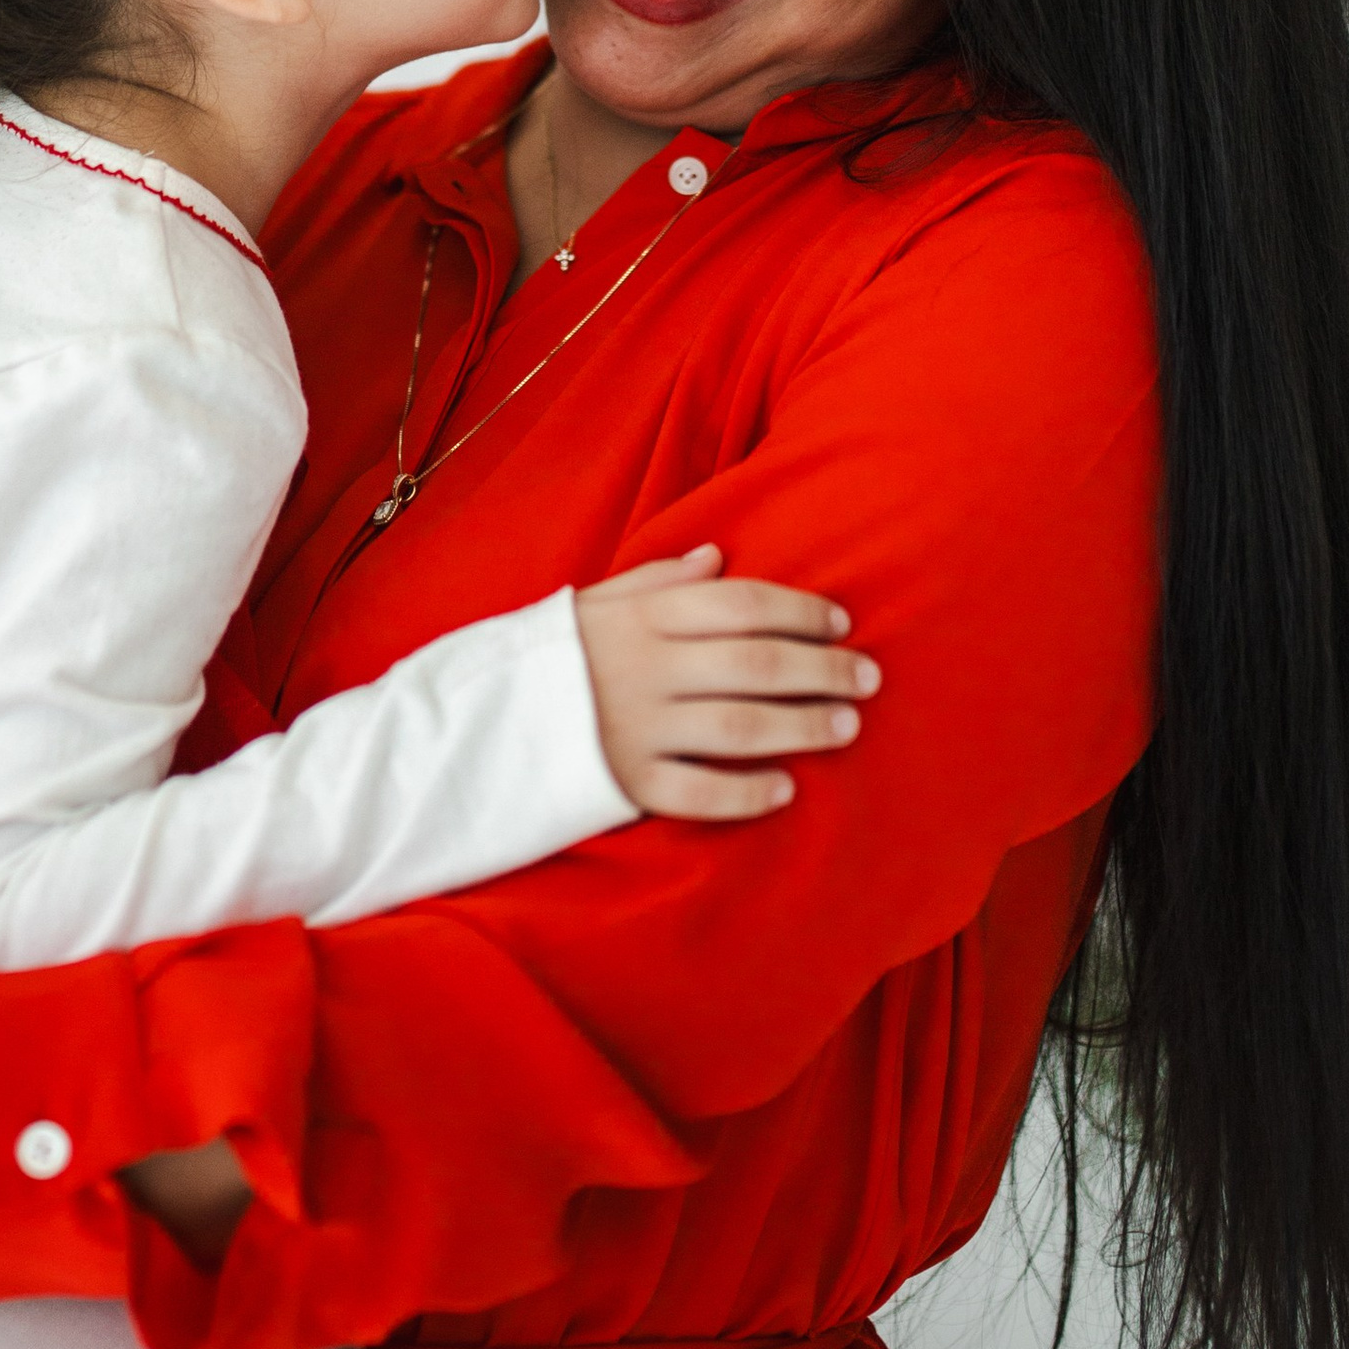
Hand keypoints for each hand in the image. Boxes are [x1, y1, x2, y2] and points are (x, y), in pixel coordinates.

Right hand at [575, 547, 877, 819]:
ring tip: (847, 726)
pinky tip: (786, 788)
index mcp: (642, 616)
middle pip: (755, 665)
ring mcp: (636, 728)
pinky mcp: (624, 783)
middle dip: (822, 669)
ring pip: (738, 727)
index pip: (740, 604)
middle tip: (870, 678)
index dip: (799, 611)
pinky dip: (745, 792)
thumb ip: (660, 579)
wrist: (478, 721)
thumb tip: (719, 555)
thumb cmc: (553, 656)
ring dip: (801, 726)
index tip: (842, 623)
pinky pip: (697, 792)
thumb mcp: (597, 601)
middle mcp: (645, 668)